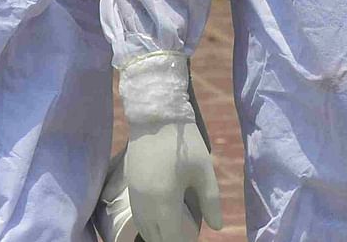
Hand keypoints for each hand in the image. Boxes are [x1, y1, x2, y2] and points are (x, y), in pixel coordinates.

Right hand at [119, 54, 221, 241]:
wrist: (156, 116)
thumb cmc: (185, 143)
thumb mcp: (204, 171)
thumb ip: (211, 201)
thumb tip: (217, 226)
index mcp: (164, 202)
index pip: (171, 238)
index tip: (195, 237)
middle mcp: (144, 204)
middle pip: (154, 237)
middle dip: (171, 239)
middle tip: (188, 233)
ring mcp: (134, 196)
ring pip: (143, 228)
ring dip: (158, 234)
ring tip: (176, 229)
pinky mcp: (129, 186)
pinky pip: (137, 216)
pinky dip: (148, 223)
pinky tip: (162, 217)